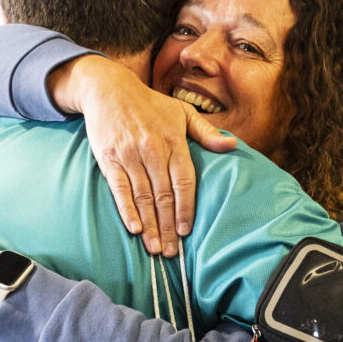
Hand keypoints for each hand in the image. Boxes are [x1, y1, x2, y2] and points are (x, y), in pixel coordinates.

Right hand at [49, 54, 236, 256]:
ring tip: (154, 248)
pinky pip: (119, 188)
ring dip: (149, 225)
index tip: (186, 230)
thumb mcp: (182, 112)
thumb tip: (233, 146)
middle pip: (163, 195)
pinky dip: (126, 209)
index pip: (184, 180)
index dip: (185, 208)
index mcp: (173, 140)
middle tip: (171, 253)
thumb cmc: (150, 104)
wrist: (109, 89)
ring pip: (142, 196)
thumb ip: (206, 132)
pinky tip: (133, 228)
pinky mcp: (109, 158)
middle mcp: (152, 149)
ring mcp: (130, 154)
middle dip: (167, 226)